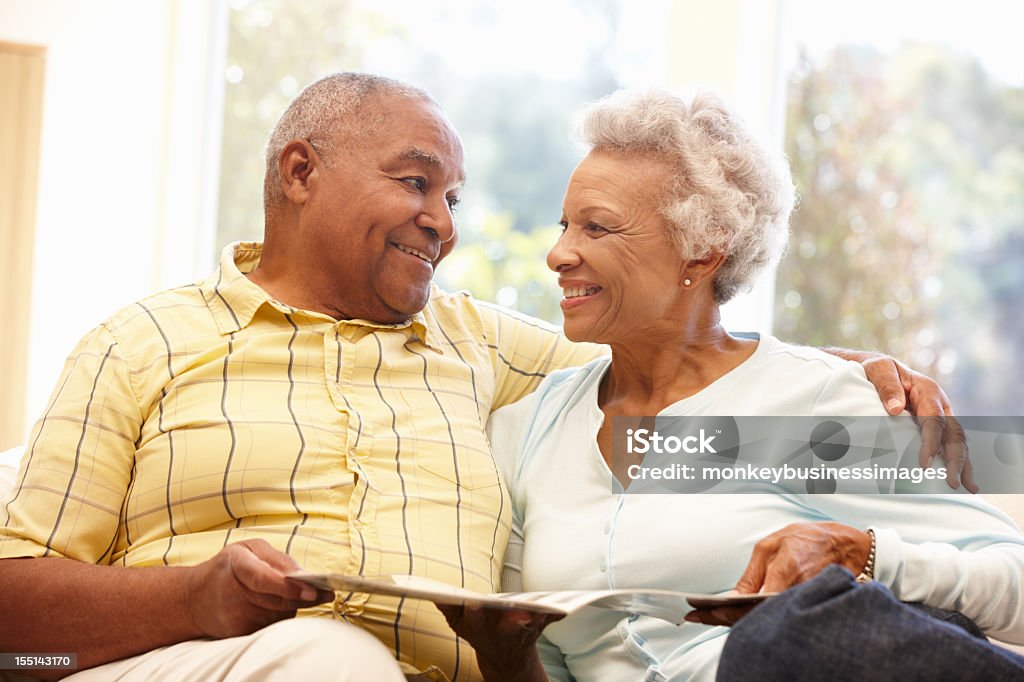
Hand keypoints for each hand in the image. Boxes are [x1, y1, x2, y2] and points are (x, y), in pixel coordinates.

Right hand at [185, 539, 333, 638]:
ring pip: (278, 614)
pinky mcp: (238, 632)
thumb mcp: (249, 550)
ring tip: (290, 594)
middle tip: (324, 592)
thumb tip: (304, 575)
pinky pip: (271, 626)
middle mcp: (233, 592)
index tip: (313, 591)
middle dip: (303, 597)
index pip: (264, 579)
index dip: (289, 586)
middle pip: (277, 600)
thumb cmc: (227, 568)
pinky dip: (280, 616)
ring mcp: (234, 616)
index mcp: (235, 564)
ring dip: (291, 605)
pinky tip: (273, 606)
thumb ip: (278, 558)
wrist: (193, 599)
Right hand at [438, 602, 561, 681]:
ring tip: (542, 609)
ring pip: (529, 625)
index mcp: (479, 626)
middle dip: (512, 620)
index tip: (474, 604)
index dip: (474, 612)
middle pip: (506, 626)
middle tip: (520, 613)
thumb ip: (447, 606)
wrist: (504, 659)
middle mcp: (500, 631)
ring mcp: (521, 631)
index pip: (474, 618)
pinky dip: (555, 614)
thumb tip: (433, 591)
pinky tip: (562, 607)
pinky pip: (549, 619)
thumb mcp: (458, 622)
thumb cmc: (479, 631)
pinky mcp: (538, 627)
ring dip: (536, 619)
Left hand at [684, 522, 868, 626]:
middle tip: (697, 616)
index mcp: (783, 571)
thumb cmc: (806, 540)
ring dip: (734, 619)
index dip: (727, 609)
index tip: (706, 610)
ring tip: (706, 616)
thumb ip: (754, 572)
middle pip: (754, 614)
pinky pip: (773, 614)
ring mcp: (798, 600)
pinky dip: (750, 616)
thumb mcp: (773, 545)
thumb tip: (733, 595)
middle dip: (723, 618)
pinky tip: (731, 615)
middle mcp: (791, 590)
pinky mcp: (802, 604)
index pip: (750, 599)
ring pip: (762, 617)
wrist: (843, 545)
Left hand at [827, 348, 976, 491]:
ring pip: (957, 441)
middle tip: (952, 483)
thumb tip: (894, 409)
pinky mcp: (936, 426)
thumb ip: (887, 386)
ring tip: (967, 488)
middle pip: (954, 434)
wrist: (881, 370)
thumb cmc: (878, 370)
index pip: (935, 421)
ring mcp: (941, 416)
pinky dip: (956, 461)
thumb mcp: (879, 370)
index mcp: (928, 391)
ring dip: (963, 464)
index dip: (932, 443)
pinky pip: (949, 444)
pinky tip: (960, 479)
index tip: (925, 464)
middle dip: (956, 460)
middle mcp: (940, 405)